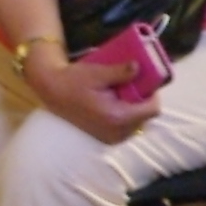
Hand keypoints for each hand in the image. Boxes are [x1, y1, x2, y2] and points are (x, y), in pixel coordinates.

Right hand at [20, 41, 153, 143]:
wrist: (52, 92)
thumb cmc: (73, 81)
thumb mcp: (97, 73)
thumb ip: (120, 72)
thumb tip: (138, 67)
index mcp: (117, 117)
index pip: (151, 110)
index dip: (153, 95)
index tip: (147, 82)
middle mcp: (116, 132)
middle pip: (145, 117)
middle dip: (143, 101)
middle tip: (134, 85)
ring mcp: (110, 138)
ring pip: (136, 124)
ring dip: (135, 108)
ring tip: (123, 92)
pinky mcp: (104, 138)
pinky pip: (125, 128)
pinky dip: (125, 115)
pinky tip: (116, 102)